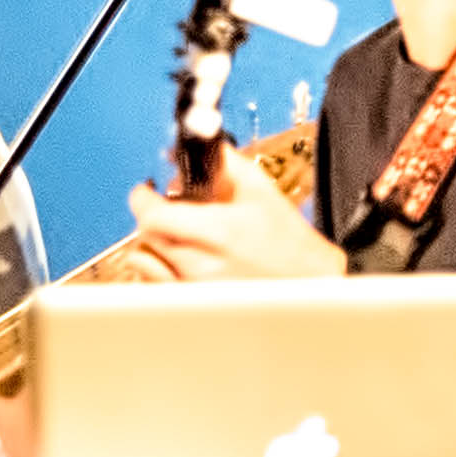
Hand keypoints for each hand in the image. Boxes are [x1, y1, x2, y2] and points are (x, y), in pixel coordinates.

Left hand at [106, 170, 340, 288]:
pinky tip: (180, 264)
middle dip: (155, 217)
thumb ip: (220, 162)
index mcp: (217, 233)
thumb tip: (184, 148)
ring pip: (145, 262)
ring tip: (178, 239)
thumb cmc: (289, 242)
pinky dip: (159, 271)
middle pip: (147, 235)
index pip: (152, 215)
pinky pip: (155, 286)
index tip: (148, 192)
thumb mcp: (259, 189)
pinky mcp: (193, 307)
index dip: (144, 198)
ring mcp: (194, 291)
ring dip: (154, 245)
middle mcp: (200, 266)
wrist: (311, 283)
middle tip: (173, 212)